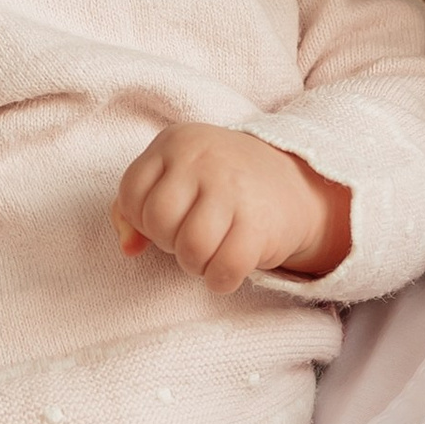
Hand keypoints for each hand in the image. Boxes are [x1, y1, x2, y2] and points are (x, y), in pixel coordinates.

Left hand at [112, 127, 351, 290]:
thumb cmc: (219, 185)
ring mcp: (233, 189)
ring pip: (189, 248)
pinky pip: (224, 269)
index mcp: (177, 142)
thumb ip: (134, 207)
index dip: (142, 219)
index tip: (169, 219)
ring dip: (194, 265)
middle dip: (168, 241)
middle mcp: (204, 159)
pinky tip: (226, 270)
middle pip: (158, 221)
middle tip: (191, 237)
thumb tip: (129, 248)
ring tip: (208, 253)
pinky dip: (220, 281)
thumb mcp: (175, 176)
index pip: (132, 193)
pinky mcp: (260, 223)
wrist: (295, 181)